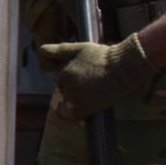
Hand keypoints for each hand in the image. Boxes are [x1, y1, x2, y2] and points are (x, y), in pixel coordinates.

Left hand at [41, 33, 156, 118]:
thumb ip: (59, 50)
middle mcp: (66, 87)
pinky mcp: (84, 108)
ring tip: (94, 91)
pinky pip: (74, 116)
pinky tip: (90, 105)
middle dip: (73, 90)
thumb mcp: (79, 48)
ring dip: (77, 101)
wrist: (125, 67)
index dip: (71, 81)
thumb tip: (40, 49)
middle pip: (64, 94)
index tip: (85, 77)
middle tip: (91, 84)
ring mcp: (74, 99)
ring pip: (69, 104)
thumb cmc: (104, 56)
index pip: (60, 83)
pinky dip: (78, 113)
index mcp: (63, 74)